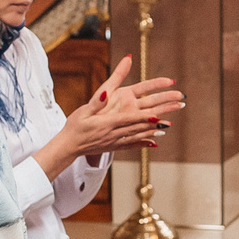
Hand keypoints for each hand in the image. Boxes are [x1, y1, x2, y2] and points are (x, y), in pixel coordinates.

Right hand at [58, 57, 181, 159]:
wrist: (68, 147)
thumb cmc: (74, 126)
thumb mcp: (84, 111)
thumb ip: (97, 101)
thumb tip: (107, 91)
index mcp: (106, 123)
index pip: (129, 119)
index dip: (144, 117)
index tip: (158, 114)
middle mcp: (114, 134)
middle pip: (138, 126)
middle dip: (156, 120)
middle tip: (170, 114)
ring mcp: (115, 142)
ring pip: (138, 136)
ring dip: (154, 131)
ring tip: (168, 126)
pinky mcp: (114, 147)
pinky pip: (132, 145)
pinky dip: (144, 143)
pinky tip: (155, 142)